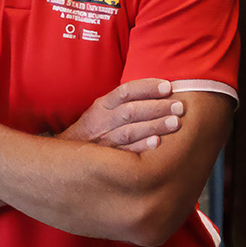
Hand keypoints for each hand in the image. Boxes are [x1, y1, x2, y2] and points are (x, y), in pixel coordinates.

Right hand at [59, 79, 184, 152]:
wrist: (65, 157)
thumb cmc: (94, 130)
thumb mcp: (103, 111)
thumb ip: (124, 102)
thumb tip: (161, 91)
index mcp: (102, 106)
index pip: (126, 91)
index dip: (147, 87)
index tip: (168, 87)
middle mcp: (101, 121)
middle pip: (131, 111)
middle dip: (157, 107)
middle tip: (180, 107)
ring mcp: (102, 141)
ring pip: (129, 131)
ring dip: (154, 126)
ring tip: (175, 122)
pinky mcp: (105, 160)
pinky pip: (124, 153)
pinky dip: (140, 147)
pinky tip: (157, 143)